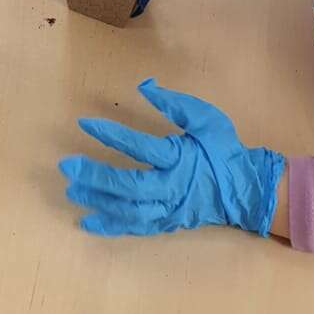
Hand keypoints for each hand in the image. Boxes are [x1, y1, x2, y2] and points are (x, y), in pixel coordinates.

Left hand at [59, 78, 282, 237]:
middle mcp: (171, 188)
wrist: (246, 189)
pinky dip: (110, 226)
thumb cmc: (223, 149)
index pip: (139, 147)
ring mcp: (168, 209)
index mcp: (179, 159)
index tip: (85, 123)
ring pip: (128, 211)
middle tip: (67, 167)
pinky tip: (87, 221)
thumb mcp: (204, 117)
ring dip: (98, 201)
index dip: (111, 135)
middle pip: (128, 186)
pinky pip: (135, 227)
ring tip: (72, 191)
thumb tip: (144, 86)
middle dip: (95, 177)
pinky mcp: (166, 222)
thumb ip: (174, 102)